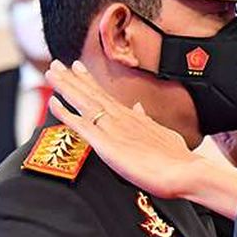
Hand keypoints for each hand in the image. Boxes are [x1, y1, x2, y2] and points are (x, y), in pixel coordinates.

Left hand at [46, 60, 200, 199]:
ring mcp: (113, 129)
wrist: (185, 172)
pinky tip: (52, 102)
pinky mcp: (106, 144)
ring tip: (51, 72)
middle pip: (91, 93)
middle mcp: (121, 118)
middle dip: (72, 78)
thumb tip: (139, 107)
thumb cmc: (178, 159)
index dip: (89, 81)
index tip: (77, 67)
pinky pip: (79, 125)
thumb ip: (147, 120)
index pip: (106, 95)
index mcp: (133, 117)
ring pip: (83, 102)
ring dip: (65, 87)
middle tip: (56, 64)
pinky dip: (65, 113)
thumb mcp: (163, 134)